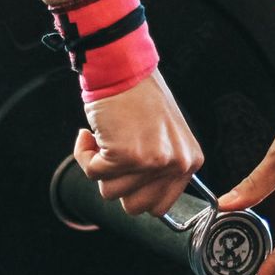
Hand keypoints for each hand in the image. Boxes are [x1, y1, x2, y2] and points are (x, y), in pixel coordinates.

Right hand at [73, 70, 203, 216]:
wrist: (122, 67)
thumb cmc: (138, 96)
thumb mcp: (164, 136)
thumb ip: (160, 167)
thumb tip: (139, 200)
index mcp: (189, 161)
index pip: (160, 206)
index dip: (135, 192)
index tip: (127, 172)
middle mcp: (175, 164)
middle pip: (134, 207)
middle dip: (117, 183)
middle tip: (114, 155)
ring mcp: (151, 161)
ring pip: (110, 192)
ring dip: (100, 167)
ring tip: (106, 138)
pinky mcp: (125, 155)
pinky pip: (92, 172)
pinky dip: (84, 154)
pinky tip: (91, 134)